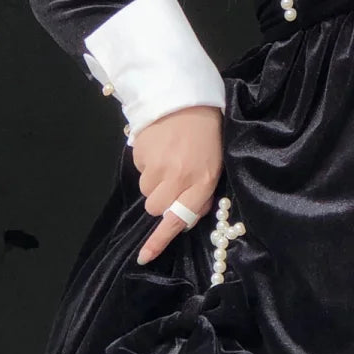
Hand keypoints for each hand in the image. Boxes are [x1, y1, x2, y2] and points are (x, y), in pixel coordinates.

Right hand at [131, 104, 223, 264]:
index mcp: (203, 180)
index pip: (178, 219)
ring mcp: (158, 165)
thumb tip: (185, 217)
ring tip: (167, 157)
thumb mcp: (214, 164)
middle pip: (155, 208)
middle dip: (160, 199)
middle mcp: (180, 176)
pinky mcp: (141, 153)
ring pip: (145, 191)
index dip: (159, 239)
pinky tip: (159, 147)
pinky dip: (147, 163)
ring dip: (153, 180)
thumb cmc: (205, 134)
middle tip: (171, 178)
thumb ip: (201, 193)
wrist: (185, 97)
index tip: (144, 257)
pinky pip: (139, 170)